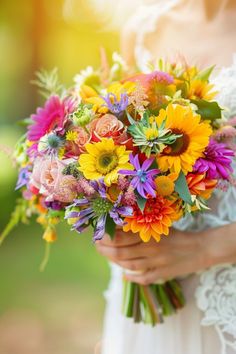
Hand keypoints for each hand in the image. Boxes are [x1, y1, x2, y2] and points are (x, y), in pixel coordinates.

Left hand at [96, 224, 235, 284]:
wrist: (200, 248)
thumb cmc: (177, 234)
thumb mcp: (159, 225)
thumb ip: (141, 227)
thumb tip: (118, 227)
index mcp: (149, 234)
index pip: (120, 237)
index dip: (106, 237)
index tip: (98, 235)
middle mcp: (151, 249)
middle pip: (121, 252)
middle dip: (105, 250)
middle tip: (97, 246)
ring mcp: (156, 263)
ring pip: (129, 265)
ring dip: (114, 262)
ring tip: (107, 256)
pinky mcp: (162, 274)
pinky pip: (144, 278)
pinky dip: (132, 278)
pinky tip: (124, 275)